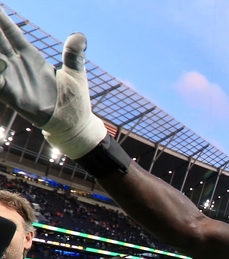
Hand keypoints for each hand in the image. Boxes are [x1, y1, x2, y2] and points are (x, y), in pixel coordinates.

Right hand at [0, 14, 105, 157]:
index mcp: (32, 58)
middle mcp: (19, 67)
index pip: (12, 34)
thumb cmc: (75, 100)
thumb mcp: (76, 74)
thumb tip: (79, 35)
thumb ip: (73, 54)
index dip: (2, 21)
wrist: (73, 125)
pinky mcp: (14, 98)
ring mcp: (14, 81)